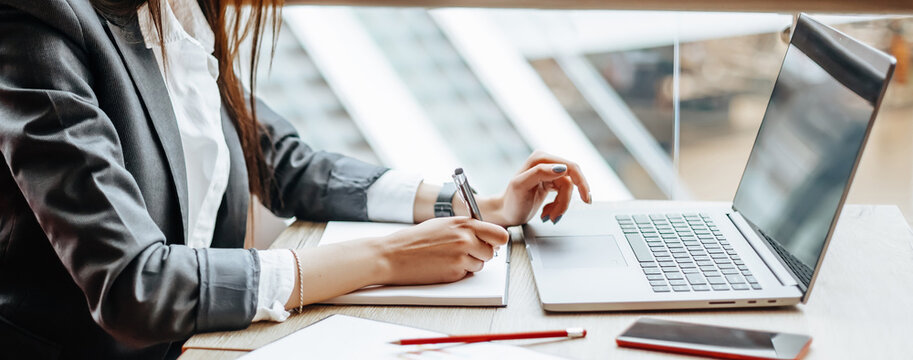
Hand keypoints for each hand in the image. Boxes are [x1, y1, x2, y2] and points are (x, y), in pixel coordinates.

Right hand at [376, 217, 508, 284]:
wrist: (393, 255)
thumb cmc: (415, 240)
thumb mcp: (443, 225)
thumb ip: (465, 228)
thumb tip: (485, 236)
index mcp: (464, 223)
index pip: (499, 234)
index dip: (497, 241)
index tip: (492, 243)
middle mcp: (465, 238)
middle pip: (492, 252)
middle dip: (482, 254)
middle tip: (467, 252)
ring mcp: (461, 256)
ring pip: (480, 265)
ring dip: (469, 264)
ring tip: (448, 258)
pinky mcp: (455, 272)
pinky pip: (467, 275)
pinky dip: (459, 273)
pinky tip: (443, 266)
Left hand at [480, 151, 591, 225]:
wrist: (505, 213)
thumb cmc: (511, 202)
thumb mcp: (521, 186)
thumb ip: (540, 172)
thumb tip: (561, 168)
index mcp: (540, 158)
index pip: (570, 167)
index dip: (581, 183)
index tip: (586, 200)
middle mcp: (546, 162)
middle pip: (571, 181)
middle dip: (565, 200)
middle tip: (557, 215)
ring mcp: (549, 172)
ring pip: (568, 190)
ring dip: (560, 206)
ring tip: (548, 216)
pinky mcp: (551, 182)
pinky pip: (564, 194)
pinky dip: (558, 205)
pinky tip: (547, 212)